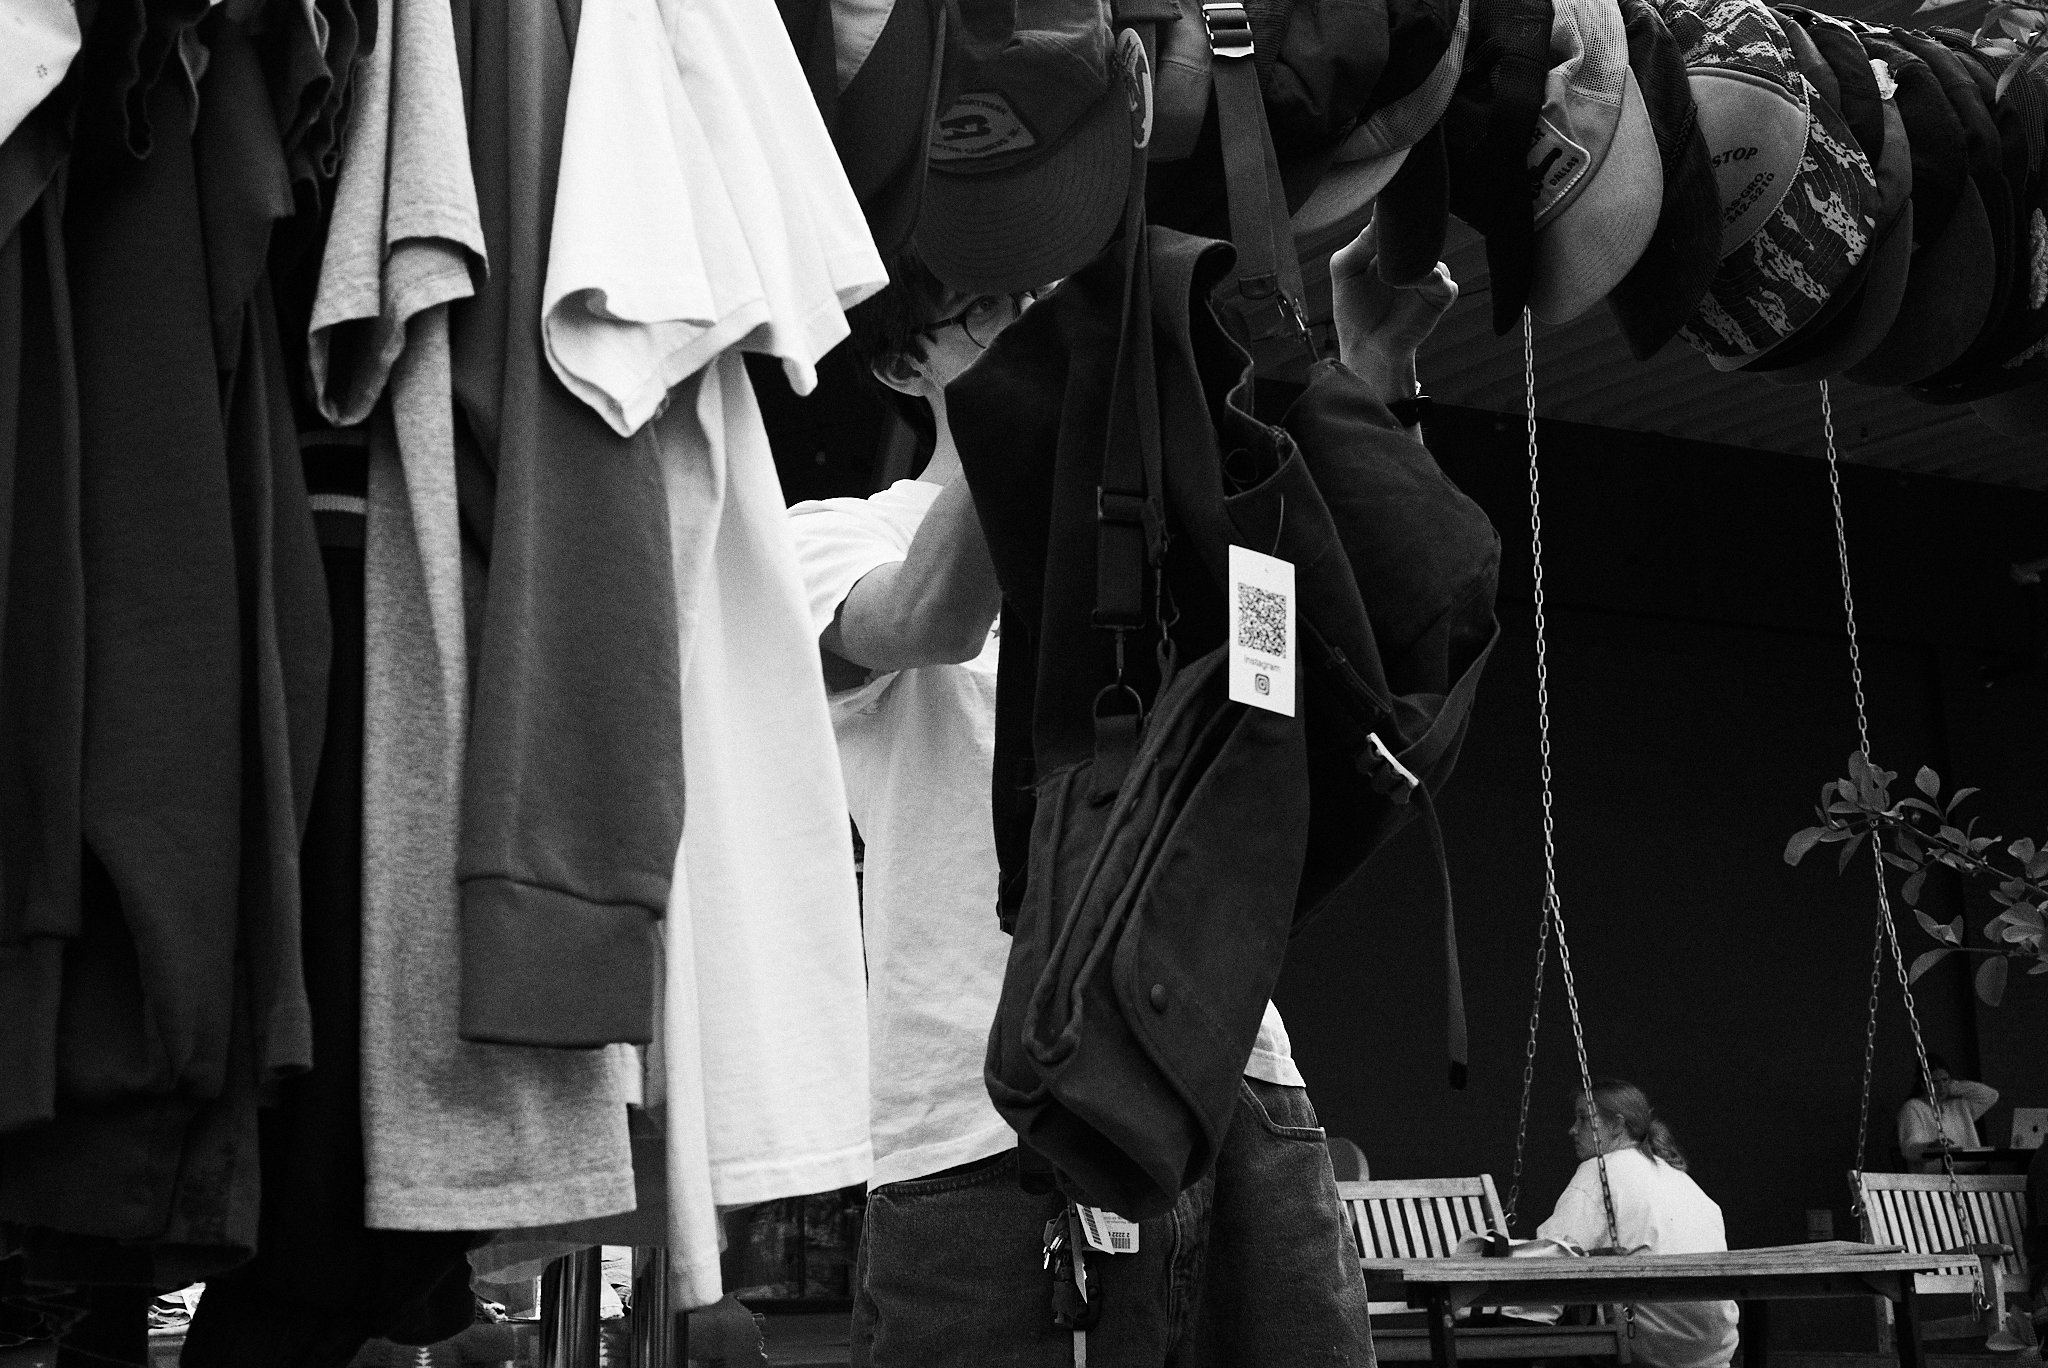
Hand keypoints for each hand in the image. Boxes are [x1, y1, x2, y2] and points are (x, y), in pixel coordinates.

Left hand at [1331, 220, 1457, 403]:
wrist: (1368, 347)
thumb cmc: (1353, 311)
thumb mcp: (1345, 271)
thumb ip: (1359, 244)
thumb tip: (1378, 216)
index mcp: (1388, 248)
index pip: (1395, 220)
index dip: (1393, 212)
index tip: (1387, 205)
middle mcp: (1410, 258)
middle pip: (1419, 230)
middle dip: (1410, 228)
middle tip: (1397, 228)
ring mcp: (1427, 274)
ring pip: (1432, 252)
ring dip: (1417, 256)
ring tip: (1396, 268)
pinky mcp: (1440, 295)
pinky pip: (1443, 279)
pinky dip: (1430, 278)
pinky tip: (1411, 283)